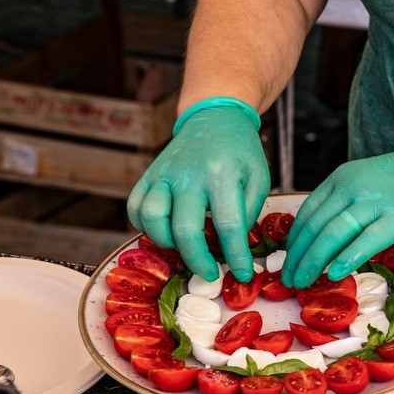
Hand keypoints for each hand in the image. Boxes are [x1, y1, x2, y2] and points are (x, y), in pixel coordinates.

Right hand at [127, 101, 269, 281]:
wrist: (214, 117)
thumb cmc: (241, 152)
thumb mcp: (258, 178)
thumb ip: (248, 211)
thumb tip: (235, 245)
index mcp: (222, 175)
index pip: (228, 226)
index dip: (235, 257)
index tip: (242, 275)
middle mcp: (188, 175)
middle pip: (185, 230)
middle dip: (199, 261)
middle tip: (211, 274)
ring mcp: (163, 174)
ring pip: (153, 220)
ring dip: (168, 244)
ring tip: (186, 248)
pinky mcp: (148, 175)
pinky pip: (136, 208)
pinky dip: (145, 227)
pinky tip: (165, 232)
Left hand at [280, 131, 393, 288]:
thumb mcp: (366, 183)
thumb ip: (344, 205)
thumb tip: (323, 239)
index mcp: (340, 179)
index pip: (307, 213)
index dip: (293, 241)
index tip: (287, 261)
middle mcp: (351, 188)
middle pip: (314, 226)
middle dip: (297, 257)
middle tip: (288, 279)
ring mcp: (373, 203)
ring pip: (332, 235)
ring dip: (313, 262)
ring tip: (303, 282)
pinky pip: (364, 242)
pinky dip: (346, 260)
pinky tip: (334, 275)